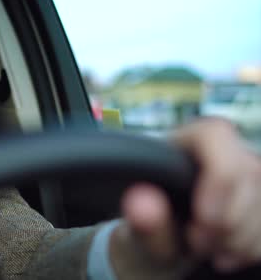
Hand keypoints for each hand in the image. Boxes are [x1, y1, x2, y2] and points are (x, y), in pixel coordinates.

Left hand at [111, 118, 260, 276]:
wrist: (160, 244)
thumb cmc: (146, 230)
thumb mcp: (139, 234)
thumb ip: (142, 221)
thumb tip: (142, 202)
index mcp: (181, 142)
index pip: (214, 135)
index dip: (218, 177)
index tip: (204, 219)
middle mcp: (219, 149)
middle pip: (247, 173)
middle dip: (226, 221)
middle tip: (195, 242)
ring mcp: (245, 171)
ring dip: (237, 239)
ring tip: (203, 247)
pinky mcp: (259, 197)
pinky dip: (248, 247)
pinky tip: (221, 250)